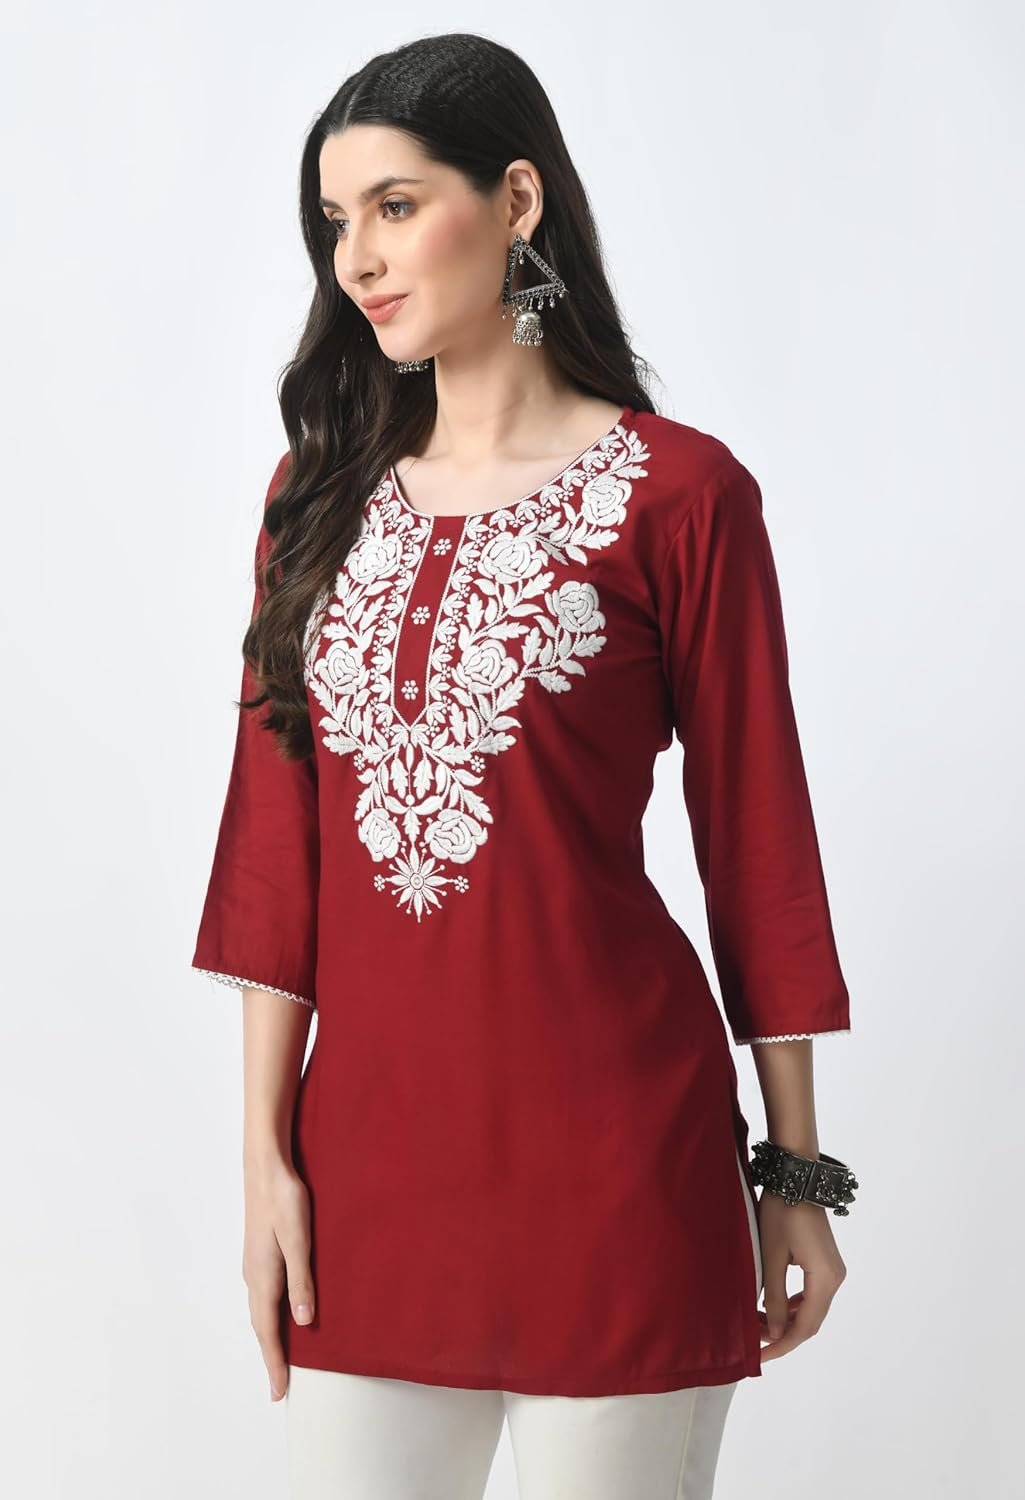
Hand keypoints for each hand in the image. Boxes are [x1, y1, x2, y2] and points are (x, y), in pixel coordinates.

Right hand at [242, 1157, 315, 1401]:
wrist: (265, 1166)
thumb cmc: (284, 1199)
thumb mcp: (299, 1239)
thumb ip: (301, 1280)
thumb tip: (303, 1320)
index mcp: (263, 1277)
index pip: (269, 1330)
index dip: (275, 1361)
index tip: (279, 1391)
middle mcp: (253, 1275)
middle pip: (260, 1325)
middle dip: (270, 1355)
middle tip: (278, 1384)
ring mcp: (253, 1263)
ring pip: (259, 1309)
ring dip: (268, 1335)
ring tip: (278, 1356)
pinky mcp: (258, 1251)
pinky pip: (261, 1294)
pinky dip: (267, 1313)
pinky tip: (278, 1311)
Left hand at [756, 1188, 846, 1360]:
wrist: (796, 1177)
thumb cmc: (782, 1212)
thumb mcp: (772, 1257)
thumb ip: (774, 1298)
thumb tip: (776, 1333)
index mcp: (826, 1279)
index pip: (805, 1326)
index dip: (782, 1344)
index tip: (759, 1356)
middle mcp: (835, 1277)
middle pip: (811, 1320)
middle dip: (783, 1333)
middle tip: (754, 1342)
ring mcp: (832, 1269)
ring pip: (810, 1307)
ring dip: (786, 1319)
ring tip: (758, 1324)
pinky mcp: (824, 1261)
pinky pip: (810, 1293)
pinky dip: (792, 1304)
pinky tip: (773, 1307)